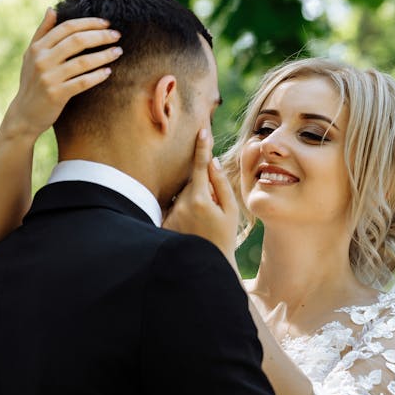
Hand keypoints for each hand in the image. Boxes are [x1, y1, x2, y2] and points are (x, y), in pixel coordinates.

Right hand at [2, 8, 121, 137]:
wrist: (24, 113)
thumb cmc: (32, 81)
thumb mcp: (31, 55)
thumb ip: (42, 32)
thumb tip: (52, 9)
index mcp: (37, 48)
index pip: (66, 28)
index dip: (88, 23)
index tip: (106, 23)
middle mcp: (41, 60)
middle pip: (77, 41)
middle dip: (100, 36)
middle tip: (117, 35)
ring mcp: (49, 77)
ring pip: (82, 61)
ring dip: (104, 55)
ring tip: (118, 52)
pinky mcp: (57, 94)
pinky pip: (82, 82)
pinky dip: (97, 76)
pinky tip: (109, 71)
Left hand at [163, 129, 239, 261]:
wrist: (205, 264)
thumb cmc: (224, 237)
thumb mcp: (231, 211)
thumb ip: (221, 185)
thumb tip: (213, 162)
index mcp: (200, 199)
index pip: (201, 166)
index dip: (202, 147)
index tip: (203, 130)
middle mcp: (181, 203)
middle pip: (193, 182)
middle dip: (204, 190)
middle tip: (214, 212)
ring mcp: (170, 213)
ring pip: (184, 195)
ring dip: (195, 203)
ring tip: (203, 225)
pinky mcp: (163, 221)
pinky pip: (175, 207)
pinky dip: (185, 213)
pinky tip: (192, 229)